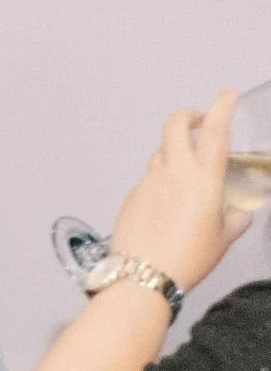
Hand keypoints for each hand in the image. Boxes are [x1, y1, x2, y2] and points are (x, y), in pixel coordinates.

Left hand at [110, 90, 253, 292]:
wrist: (143, 276)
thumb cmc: (187, 258)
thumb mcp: (223, 238)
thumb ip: (235, 218)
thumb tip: (240, 213)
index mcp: (204, 177)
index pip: (215, 131)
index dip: (222, 107)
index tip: (226, 94)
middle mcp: (173, 172)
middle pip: (174, 126)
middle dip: (187, 116)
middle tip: (198, 121)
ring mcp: (148, 182)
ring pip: (159, 152)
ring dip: (173, 149)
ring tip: (185, 166)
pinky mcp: (131, 196)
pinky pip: (147, 179)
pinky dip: (159, 179)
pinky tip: (165, 201)